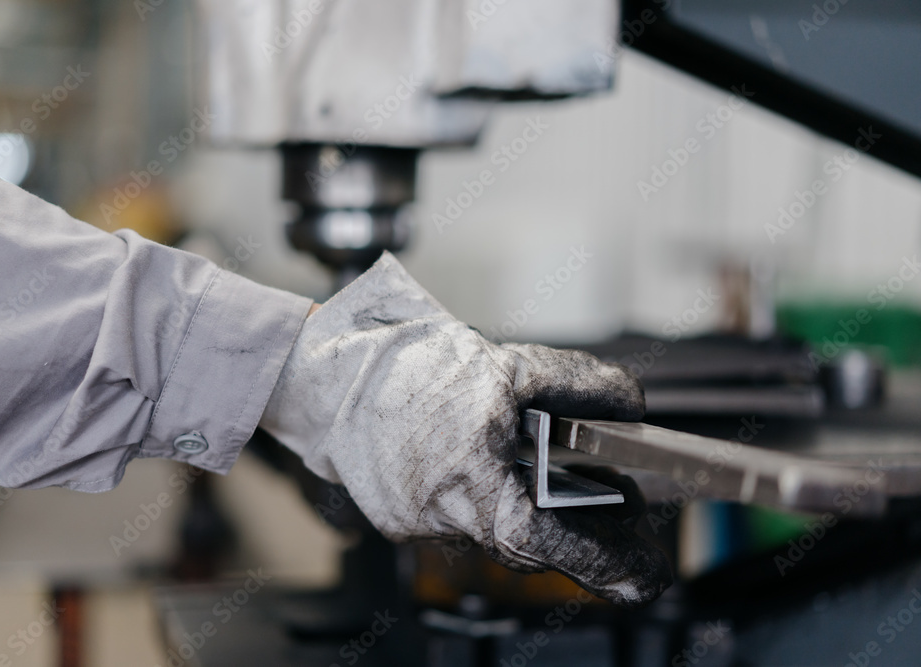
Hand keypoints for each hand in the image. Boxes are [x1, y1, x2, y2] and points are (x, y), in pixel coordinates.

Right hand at [261, 253, 671, 605]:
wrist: (321, 375)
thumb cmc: (401, 368)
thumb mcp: (503, 363)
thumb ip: (573, 384)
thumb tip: (625, 404)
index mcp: (472, 486)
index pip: (557, 543)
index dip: (609, 564)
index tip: (647, 576)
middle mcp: (445, 519)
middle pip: (532, 542)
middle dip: (585, 533)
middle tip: (628, 517)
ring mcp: (419, 523)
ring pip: (498, 527)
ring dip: (538, 509)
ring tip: (568, 478)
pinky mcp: (401, 515)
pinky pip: (461, 516)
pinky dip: (491, 496)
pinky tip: (495, 465)